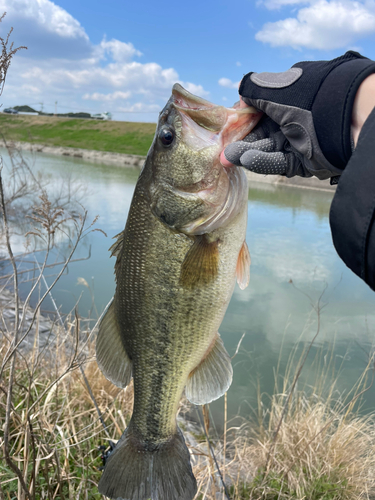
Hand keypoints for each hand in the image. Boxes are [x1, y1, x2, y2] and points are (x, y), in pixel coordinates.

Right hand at [222, 51, 374, 179]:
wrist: (341, 119)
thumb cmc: (307, 96)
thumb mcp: (274, 87)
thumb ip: (252, 89)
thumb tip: (239, 91)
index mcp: (290, 98)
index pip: (261, 110)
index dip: (243, 118)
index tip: (228, 126)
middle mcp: (295, 120)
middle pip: (262, 133)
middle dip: (241, 141)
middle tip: (222, 151)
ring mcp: (299, 142)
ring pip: (267, 149)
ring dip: (247, 152)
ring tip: (228, 157)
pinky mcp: (304, 162)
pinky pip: (279, 162)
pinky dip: (262, 161)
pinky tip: (246, 160)